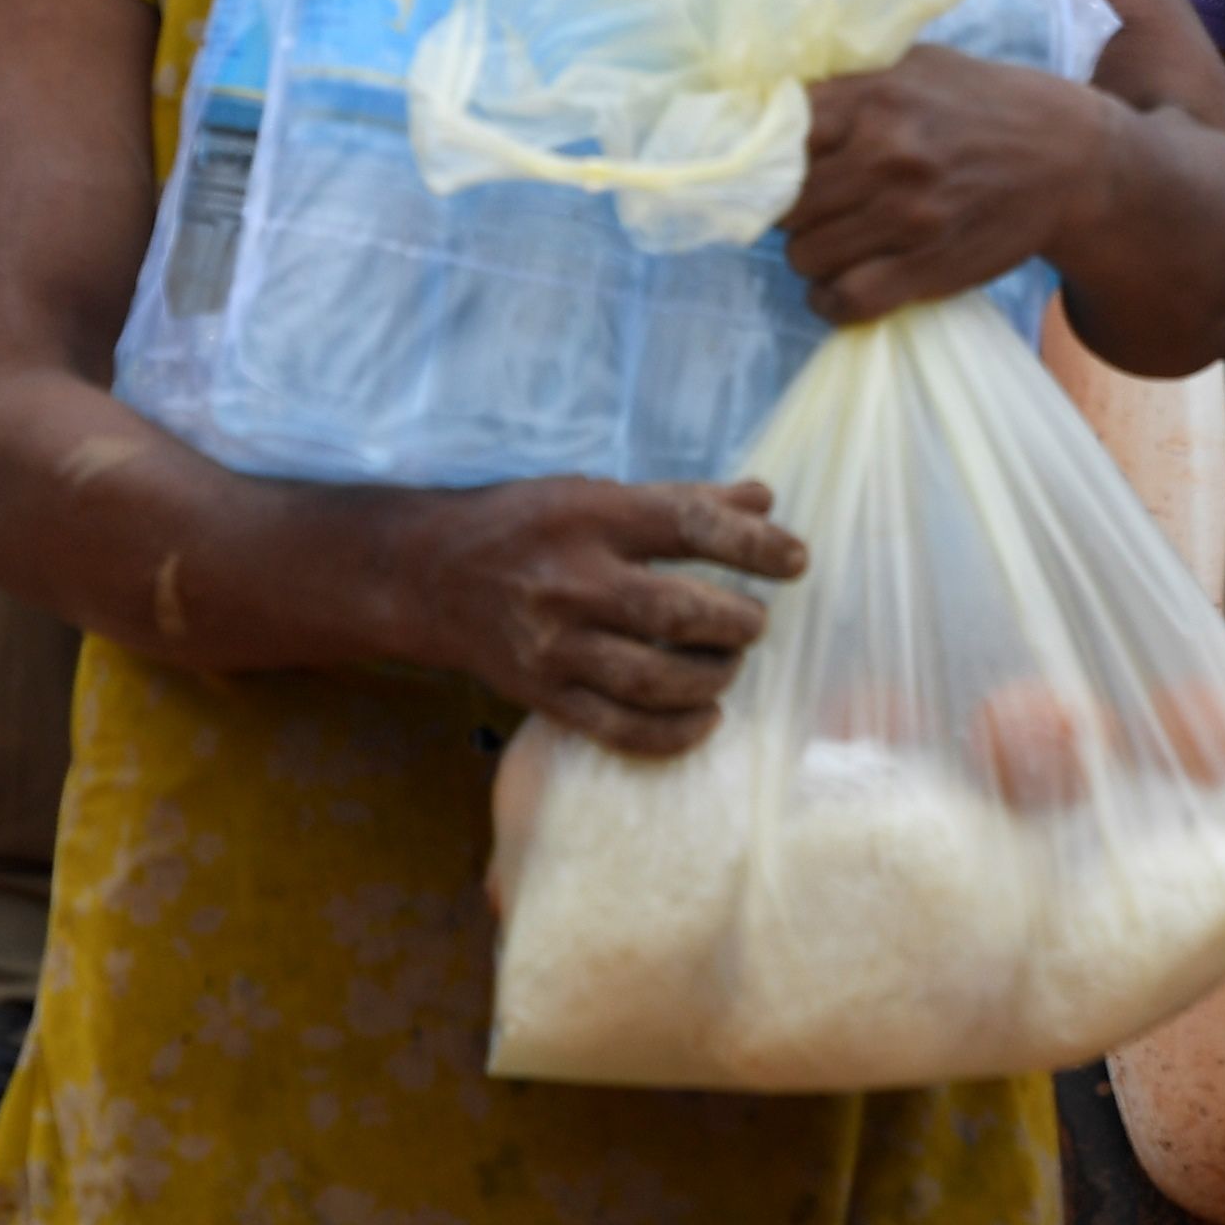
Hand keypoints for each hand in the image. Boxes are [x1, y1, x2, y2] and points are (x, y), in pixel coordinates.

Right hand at [385, 476, 802, 754]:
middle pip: (676, 612)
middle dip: (735, 621)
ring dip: (712, 676)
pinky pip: (620, 728)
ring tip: (729, 663)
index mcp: (589, 518)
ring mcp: (555, 646)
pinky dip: (674, 732)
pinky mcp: (544, 696)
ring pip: (654, 678)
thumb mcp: (594, 492)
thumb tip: (764, 498)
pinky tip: (705, 717)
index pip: (689, 526)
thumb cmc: (525, 525)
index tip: (794, 560)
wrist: (430, 578)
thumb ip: (680, 498)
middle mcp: (571, 582)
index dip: (754, 543)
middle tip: (755, 621)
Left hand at [790, 49, 1125, 325]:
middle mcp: (887, 156)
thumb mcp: (919, 65)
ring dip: (810, 253)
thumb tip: (766, 101)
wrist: (1073, 160)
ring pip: (804, 255)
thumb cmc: (987, 104)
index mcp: (876, 97)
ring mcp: (907, 218)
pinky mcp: (928, 270)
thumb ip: (848, 82)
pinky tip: (839, 286)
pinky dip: (830, 301)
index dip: (763, 156)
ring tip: (833, 240)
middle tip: (813, 205)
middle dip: (788, 208)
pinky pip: (846, 300)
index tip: (769, 165)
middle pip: (783, 203)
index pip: (773, 136)